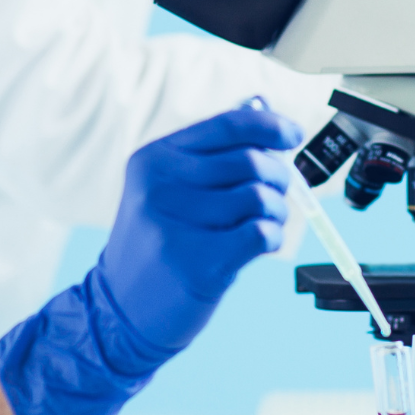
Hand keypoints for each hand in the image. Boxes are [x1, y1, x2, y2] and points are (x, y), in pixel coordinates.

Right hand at [97, 101, 301, 350]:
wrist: (121, 310)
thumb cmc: (159, 244)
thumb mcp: (171, 190)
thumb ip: (213, 151)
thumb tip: (262, 105)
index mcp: (154, 158)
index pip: (226, 124)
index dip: (270, 125)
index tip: (293, 134)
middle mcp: (158, 186)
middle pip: (251, 161)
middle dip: (279, 177)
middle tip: (275, 196)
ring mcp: (174, 225)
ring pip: (260, 197)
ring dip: (276, 211)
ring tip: (263, 224)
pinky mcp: (196, 262)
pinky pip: (261, 233)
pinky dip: (272, 237)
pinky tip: (259, 245)